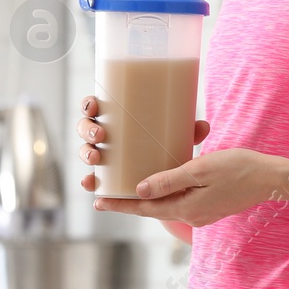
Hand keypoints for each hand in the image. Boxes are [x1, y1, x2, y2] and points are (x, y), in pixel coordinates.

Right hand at [76, 94, 210, 193]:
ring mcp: (102, 154)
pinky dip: (89, 181)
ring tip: (96, 158)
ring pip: (86, 150)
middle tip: (101, 135)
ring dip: (86, 153)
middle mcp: (103, 133)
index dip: (88, 104)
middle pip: (85, 127)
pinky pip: (92, 177)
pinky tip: (90, 184)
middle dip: (88, 130)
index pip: (94, 104)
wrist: (164, 169)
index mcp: (114, 115)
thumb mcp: (175, 134)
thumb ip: (187, 131)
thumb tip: (203, 127)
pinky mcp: (105, 175)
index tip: (94, 106)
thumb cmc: (163, 142)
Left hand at [79, 95, 273, 226]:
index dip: (120, 204)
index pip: (144, 207)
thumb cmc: (238, 168)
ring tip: (127, 190)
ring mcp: (201, 213)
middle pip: (152, 209)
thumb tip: (140, 189)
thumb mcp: (201, 169)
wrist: (271, 178)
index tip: (97, 202)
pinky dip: (164, 196)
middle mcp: (191, 215)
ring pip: (165, 207)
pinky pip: (179, 203)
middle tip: (104, 196)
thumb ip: (170, 180)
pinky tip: (161, 185)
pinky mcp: (209, 207)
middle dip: (128, 203)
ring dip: (146, 199)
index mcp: (186, 208)